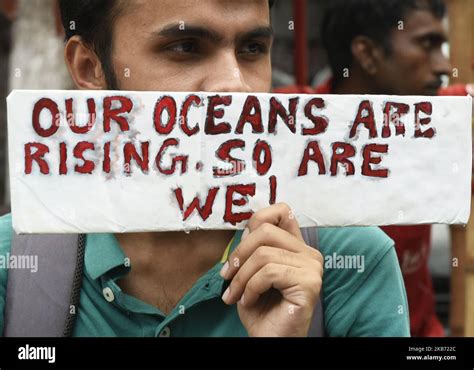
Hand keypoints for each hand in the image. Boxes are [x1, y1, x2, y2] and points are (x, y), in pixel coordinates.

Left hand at [220, 203, 322, 336]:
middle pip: (266, 231)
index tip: (239, 250)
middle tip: (227, 277)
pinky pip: (269, 272)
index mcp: (296, 247)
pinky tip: (249, 301)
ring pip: (263, 254)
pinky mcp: (309, 282)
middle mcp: (309, 253)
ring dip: (240, 278)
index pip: (282, 212)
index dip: (257, 220)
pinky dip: (250, 288)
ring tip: (235, 295)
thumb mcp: (249, 272)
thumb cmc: (260, 308)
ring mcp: (312, 267)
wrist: (269, 338)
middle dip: (239, 254)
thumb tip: (248, 230)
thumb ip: (252, 248)